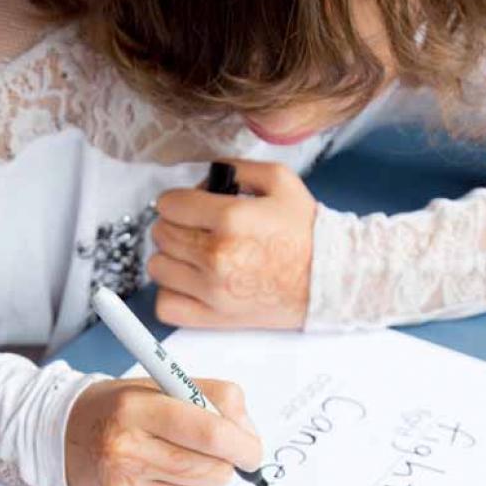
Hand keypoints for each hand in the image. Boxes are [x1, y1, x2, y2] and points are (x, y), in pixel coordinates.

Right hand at [65, 378, 261, 485]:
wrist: (67, 436)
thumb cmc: (123, 409)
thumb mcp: (165, 383)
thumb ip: (214, 398)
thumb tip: (248, 435)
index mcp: (137, 408)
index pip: (209, 432)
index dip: (243, 444)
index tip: (252, 449)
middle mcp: (125, 450)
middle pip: (212, 470)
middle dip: (228, 463)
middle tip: (219, 452)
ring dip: (210, 484)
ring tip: (188, 464)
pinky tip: (167, 482)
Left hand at [150, 160, 316, 328]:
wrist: (328, 279)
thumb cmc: (305, 232)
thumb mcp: (280, 180)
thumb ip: (236, 168)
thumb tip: (203, 178)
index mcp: (231, 218)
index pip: (168, 204)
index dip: (179, 201)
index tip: (192, 206)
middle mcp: (217, 255)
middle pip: (161, 234)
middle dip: (177, 225)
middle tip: (199, 228)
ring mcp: (213, 290)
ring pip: (158, 267)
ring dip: (173, 258)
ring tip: (196, 255)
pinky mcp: (214, 317)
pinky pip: (165, 304)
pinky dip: (172, 293)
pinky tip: (191, 282)